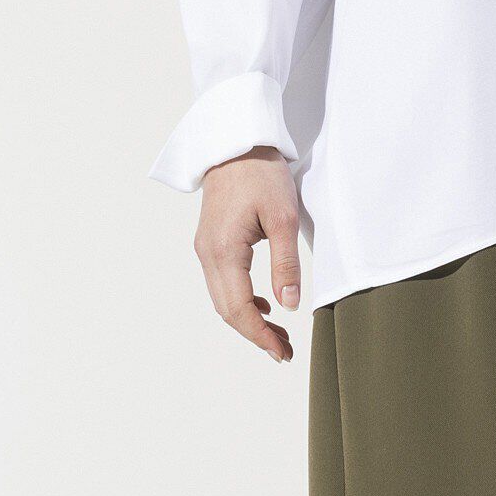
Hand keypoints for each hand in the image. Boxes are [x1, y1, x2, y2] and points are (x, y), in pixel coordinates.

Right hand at [194, 148, 302, 362]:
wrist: (236, 143)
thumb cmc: (260, 173)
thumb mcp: (283, 217)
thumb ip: (286, 264)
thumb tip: (289, 305)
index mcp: (223, 250)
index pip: (239, 307)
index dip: (259, 335)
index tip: (282, 352)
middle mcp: (208, 254)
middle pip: (227, 310)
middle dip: (255, 334)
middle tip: (285, 351)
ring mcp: (206, 249)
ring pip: (224, 299)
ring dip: (249, 320)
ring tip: (279, 335)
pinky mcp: (212, 243)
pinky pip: (223, 284)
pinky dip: (242, 301)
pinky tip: (265, 306)